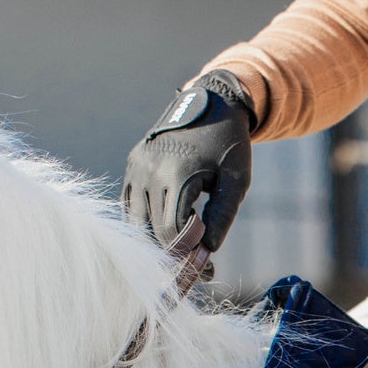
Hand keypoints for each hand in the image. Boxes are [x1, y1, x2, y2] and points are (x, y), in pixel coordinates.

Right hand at [122, 70, 254, 251]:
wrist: (210, 103)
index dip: (189, 252)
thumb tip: (208, 249)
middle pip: (154, 230)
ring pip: (136, 222)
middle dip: (176, 253)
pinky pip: (130, 206)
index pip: (173, 230)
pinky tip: (166, 230)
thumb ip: (223, 215)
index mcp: (177, 173)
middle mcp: (150, 171)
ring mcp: (137, 168)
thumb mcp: (237, 180)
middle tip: (200, 265)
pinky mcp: (132, 166)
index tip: (208, 262)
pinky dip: (145, 223)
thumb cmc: (229, 144)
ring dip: (158, 241)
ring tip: (183, 249)